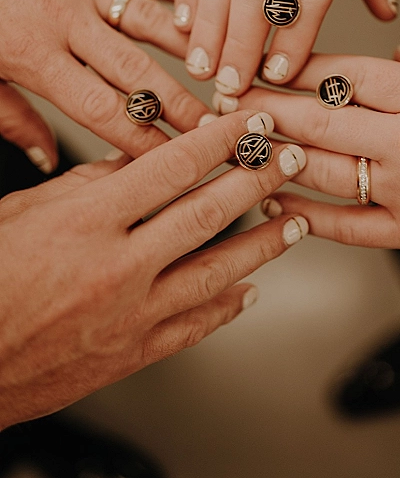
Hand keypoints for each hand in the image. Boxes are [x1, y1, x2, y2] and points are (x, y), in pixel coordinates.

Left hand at [0, 0, 207, 160]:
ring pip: (150, 21)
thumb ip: (12, 118)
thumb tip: (46, 158)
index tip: (172, 160)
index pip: (100, 109)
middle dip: (181, 105)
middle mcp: (66, 19)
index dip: (141, 138)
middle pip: (137, 71)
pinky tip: (205, 8)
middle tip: (215, 129)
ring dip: (191, 49)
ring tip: (225, 73)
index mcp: (33, 54)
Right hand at [0, 110, 307, 428]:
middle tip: (288, 161)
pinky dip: (226, 306)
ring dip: (263, 244)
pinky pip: (194, 326)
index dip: (221, 141)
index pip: (172, 167)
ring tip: (294, 222)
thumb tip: (136, 159)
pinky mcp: (132, 353)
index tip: (251, 124)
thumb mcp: (25, 210)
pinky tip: (250, 289)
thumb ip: (87, 182)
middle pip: (206, 213)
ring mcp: (130, 314)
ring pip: (215, 271)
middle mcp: (117, 266)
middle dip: (256, 181)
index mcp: (87, 220)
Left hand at [239, 49, 399, 295]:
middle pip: (319, 117)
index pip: (347, 72)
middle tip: (227, 95)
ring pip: (320, 169)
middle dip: (265, 104)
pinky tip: (269, 197)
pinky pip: (342, 226)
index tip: (266, 58)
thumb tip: (397, 59)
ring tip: (236, 140)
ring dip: (271, 153)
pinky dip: (301, 212)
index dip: (298, 63)